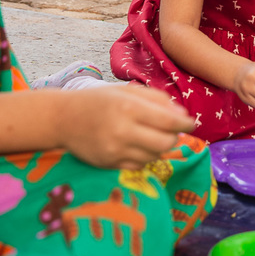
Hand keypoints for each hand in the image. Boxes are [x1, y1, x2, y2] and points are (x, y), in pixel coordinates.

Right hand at [58, 85, 195, 169]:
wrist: (63, 118)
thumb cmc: (99, 100)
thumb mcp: (128, 91)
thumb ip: (158, 100)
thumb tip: (183, 116)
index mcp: (129, 107)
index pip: (169, 122)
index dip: (185, 124)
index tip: (191, 123)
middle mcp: (123, 131)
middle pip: (165, 143)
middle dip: (175, 137)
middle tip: (172, 131)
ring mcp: (115, 150)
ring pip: (154, 156)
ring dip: (161, 147)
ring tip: (153, 135)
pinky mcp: (110, 164)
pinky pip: (140, 165)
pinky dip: (146, 156)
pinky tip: (139, 145)